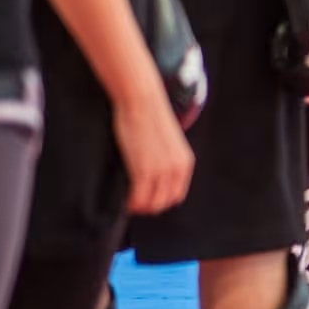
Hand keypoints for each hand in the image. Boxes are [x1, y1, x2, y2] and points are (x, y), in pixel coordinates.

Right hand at [112, 88, 194, 215]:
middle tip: (134, 202)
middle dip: (149, 206)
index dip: (160, 200)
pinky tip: (123, 201)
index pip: (176, 195)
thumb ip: (165, 158)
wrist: (142, 101)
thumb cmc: (149, 116)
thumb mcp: (166, 141)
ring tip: (128, 202)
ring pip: (152, 205)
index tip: (146, 198)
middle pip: (165, 203)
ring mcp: (161, 171)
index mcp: (185, 163)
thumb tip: (152, 169)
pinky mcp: (144, 170)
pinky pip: (138, 199)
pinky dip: (130, 204)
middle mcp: (177, 169)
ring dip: (139, 207)